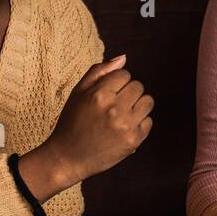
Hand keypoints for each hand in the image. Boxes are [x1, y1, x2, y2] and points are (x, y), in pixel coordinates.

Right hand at [34, 55, 153, 186]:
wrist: (68, 158)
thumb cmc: (72, 122)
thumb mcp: (78, 92)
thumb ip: (99, 71)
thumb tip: (123, 58)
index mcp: (99, 94)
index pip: (125, 74)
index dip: (116, 83)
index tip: (107, 94)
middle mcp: (114, 108)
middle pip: (138, 86)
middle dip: (128, 93)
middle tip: (113, 105)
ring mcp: (126, 125)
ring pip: (148, 101)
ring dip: (137, 106)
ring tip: (121, 115)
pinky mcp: (134, 140)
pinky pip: (149, 121)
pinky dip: (139, 124)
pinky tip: (123, 129)